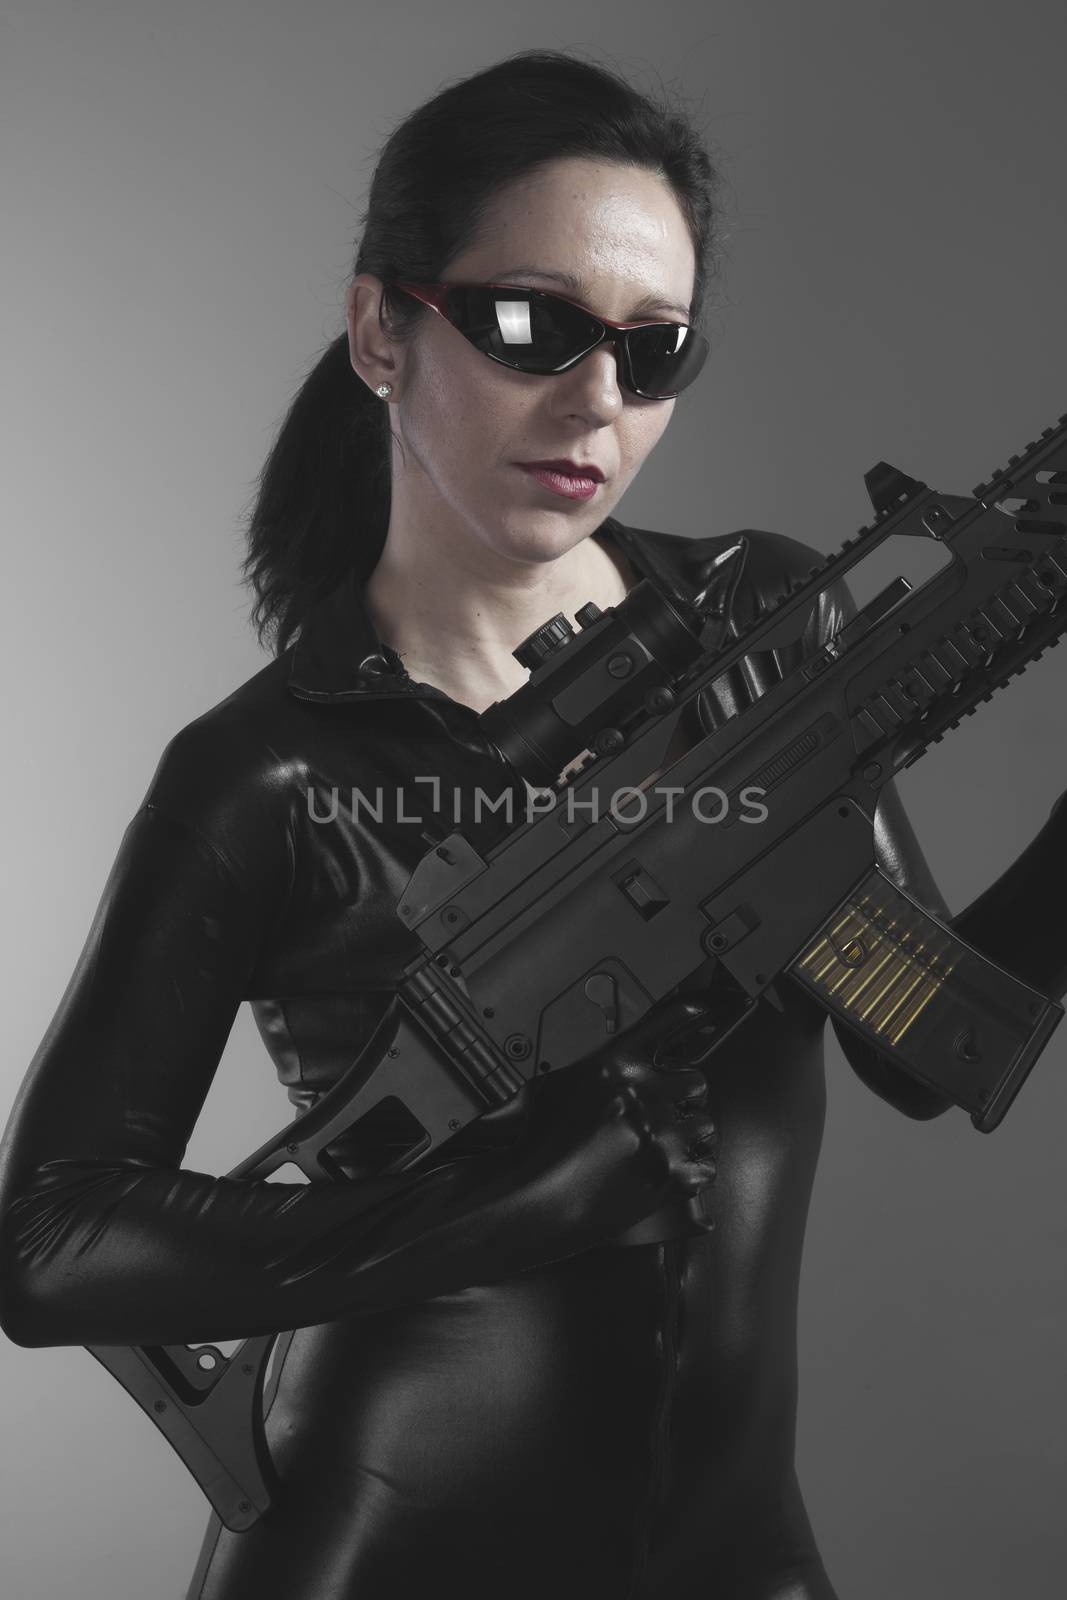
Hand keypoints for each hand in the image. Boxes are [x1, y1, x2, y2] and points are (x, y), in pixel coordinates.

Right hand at [447, 995, 719, 1241]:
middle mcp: (644, 1094)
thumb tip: (605, 1071)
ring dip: (690, 1134)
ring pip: (705, 1124)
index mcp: (615, 1065)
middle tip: (667, 1109)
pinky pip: (706, 1166)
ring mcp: (661, 1136)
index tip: (703, 1008)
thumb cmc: (533, 1147)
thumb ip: (587, 1074)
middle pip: (695, 1079)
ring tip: (666, 1145)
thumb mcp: (548, 1088)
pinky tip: (671, 1172)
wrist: (534, 1201)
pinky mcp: (671, 1175)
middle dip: (684, 1094)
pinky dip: (693, 1171)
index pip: (664, 1025)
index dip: (688, 1014)